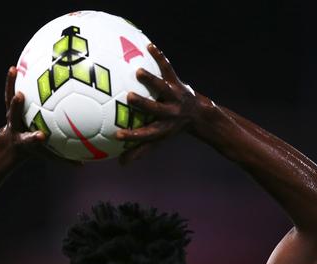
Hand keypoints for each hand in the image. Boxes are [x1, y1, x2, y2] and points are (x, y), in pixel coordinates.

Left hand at [0, 66, 84, 166]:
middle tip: (20, 96)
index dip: (35, 138)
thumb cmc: (34, 149)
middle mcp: (16, 126)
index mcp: (25, 140)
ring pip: (9, 100)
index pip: (31, 140)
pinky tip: (17, 65)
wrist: (12, 146)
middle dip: (17, 107)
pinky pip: (11, 90)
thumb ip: (64, 160)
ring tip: (15, 69)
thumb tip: (83, 165)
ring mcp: (11, 115)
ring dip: (11, 85)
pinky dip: (13, 79)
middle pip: (14, 116)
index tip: (42, 136)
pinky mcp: (10, 106)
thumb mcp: (48, 156)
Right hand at [116, 44, 205, 164]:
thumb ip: (139, 151)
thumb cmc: (172, 128)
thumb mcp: (158, 140)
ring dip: (151, 80)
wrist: (199, 115)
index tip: (117, 135)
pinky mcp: (177, 83)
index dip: (132, 136)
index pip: (145, 134)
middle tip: (128, 97)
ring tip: (138, 71)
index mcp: (162, 127)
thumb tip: (120, 165)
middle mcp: (169, 112)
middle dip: (143, 104)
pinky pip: (167, 68)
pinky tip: (149, 45)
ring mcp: (174, 96)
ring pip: (162, 87)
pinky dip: (159, 57)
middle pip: (155, 109)